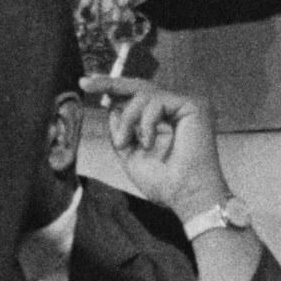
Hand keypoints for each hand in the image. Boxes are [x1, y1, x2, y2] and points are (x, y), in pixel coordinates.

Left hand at [80, 75, 231, 220]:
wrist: (185, 196)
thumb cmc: (164, 182)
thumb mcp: (130, 154)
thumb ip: (121, 130)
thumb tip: (111, 107)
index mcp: (162, 119)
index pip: (136, 96)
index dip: (112, 88)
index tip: (86, 85)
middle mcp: (175, 109)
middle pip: (138, 86)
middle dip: (109, 84)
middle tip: (86, 84)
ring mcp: (185, 105)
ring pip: (144, 93)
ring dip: (128, 118)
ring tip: (123, 143)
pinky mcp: (194, 105)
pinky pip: (157, 100)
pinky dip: (145, 121)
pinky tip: (148, 143)